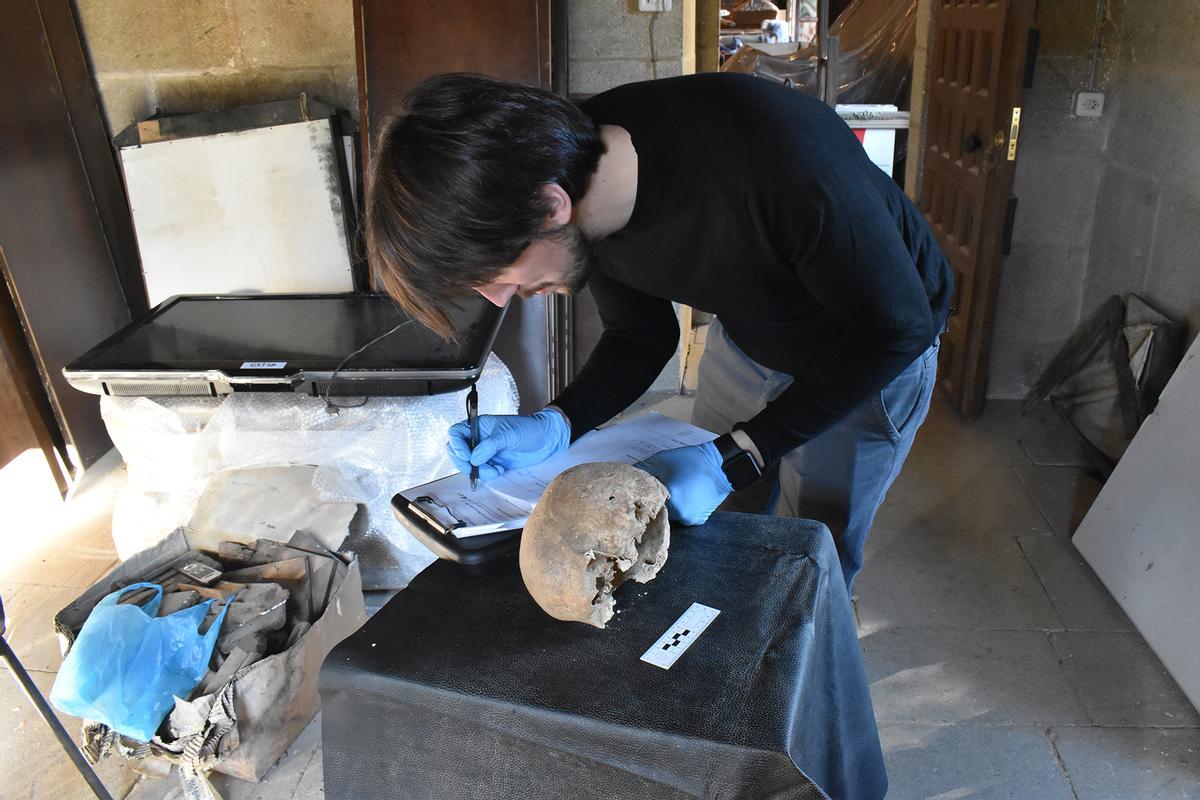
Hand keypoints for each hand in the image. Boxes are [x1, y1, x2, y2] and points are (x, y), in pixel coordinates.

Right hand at [447, 409, 570, 480]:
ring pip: (469, 465)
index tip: (467, 455)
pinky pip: (481, 472)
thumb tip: (474, 458)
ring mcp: (485, 452)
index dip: (457, 445)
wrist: (546, 440)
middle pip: (457, 451)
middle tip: (475, 468)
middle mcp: (479, 439)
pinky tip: (500, 470)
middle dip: (464, 462)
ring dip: (479, 470)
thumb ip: (490, 445)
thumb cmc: (529, 429)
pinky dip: (487, 474)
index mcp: (479, 426)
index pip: (456, 433)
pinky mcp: (493, 463)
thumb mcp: (508, 434)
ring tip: (495, 469)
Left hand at [634, 441, 731, 525]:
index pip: (644, 506)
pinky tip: (681, 498)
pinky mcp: (697, 521)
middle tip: (649, 496)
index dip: (638, 502)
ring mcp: (690, 520)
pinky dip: (678, 510)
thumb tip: (626, 479)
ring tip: (667, 495)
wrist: (721, 466)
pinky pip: (681, 518)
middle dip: (651, 505)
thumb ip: (642, 471)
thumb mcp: (661, 460)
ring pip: (668, 518)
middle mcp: (681, 514)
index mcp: (671, 499)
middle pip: (655, 514)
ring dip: (665, 508)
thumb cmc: (691, 460)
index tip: (632, 500)